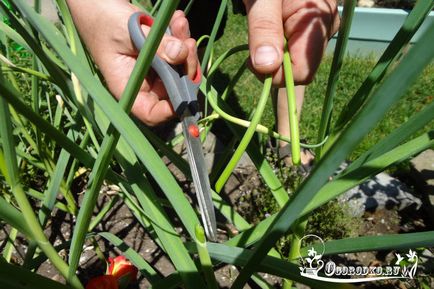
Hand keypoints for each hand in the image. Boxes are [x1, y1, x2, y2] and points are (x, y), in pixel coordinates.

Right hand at [67, 1, 198, 125]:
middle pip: (175, 90)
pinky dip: (182, 37)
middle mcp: (144, 84)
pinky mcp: (161, 55)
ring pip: (182, 70)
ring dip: (186, 49)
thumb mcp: (129, 33)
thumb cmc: (103, 21)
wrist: (97, 4)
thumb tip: (181, 53)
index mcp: (129, 88)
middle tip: (187, 44)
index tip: (186, 92)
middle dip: (186, 68)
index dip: (171, 110)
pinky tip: (178, 20)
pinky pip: (180, 53)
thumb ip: (155, 45)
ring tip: (180, 24)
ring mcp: (154, 70)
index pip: (152, 113)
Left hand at [243, 0, 339, 84]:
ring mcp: (323, 30)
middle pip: (301, 69)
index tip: (253, 59)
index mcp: (320, 21)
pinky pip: (296, 51)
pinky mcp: (315, 30)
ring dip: (275, 54)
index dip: (276, 74)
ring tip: (266, 25)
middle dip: (274, 64)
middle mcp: (328, 29)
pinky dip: (278, 46)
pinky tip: (273, 26)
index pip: (303, 72)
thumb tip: (266, 67)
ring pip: (297, 62)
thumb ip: (264, 28)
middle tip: (257, 37)